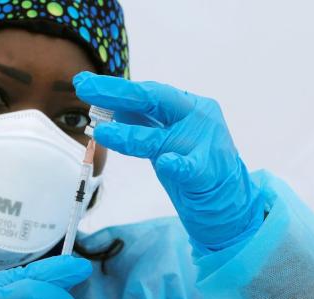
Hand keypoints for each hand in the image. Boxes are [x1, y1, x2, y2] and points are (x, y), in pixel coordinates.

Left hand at [73, 71, 264, 249]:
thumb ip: (144, 123)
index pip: (146, 92)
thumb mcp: (165, 138)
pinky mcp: (209, 172)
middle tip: (84, 88)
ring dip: (129, 134)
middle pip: (154, 99)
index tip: (83, 83)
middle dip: (117, 93)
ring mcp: (204, 144)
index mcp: (187, 106)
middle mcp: (196, 117)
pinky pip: (191, 168)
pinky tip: (167, 163)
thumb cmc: (194, 166)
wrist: (230, 200)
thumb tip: (111, 108)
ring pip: (160, 137)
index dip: (114, 88)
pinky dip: (178, 165)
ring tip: (103, 131)